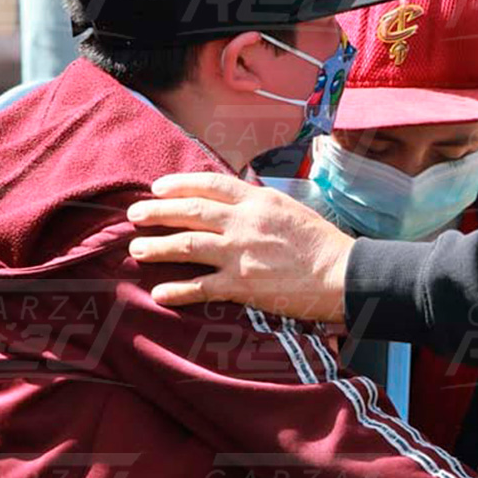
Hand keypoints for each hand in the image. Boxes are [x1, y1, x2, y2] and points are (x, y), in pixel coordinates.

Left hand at [125, 173, 351, 323]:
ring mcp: (241, 253)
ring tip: (137, 249)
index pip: (210, 184)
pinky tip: (160, 293)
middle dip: (157, 212)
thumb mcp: (290, 209)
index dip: (179, 184)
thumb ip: (259, 204)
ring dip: (157, 247)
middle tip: (134, 215)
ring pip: (187, 246)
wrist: (343, 274)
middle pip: (190, 212)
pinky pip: (200, 288)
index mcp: (259, 200)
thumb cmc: (322, 243)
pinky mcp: (242, 285)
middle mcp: (244, 222)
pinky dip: (177, 291)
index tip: (158, 188)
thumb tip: (235, 199)